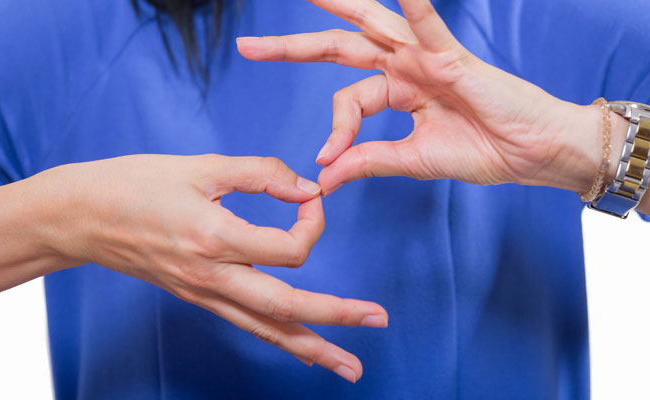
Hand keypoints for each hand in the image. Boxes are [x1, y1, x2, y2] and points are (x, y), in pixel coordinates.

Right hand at [40, 154, 387, 381]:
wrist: (83, 216)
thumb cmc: (136, 183)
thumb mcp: (201, 165)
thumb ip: (260, 173)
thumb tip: (306, 188)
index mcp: (215, 237)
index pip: (290, 246)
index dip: (314, 221)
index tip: (309, 196)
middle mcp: (212, 276)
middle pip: (288, 307)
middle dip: (337, 316)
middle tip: (378, 321)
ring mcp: (203, 293)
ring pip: (267, 329)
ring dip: (313, 347)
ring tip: (350, 367)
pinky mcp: (197, 297)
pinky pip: (245, 324)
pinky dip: (278, 339)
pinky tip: (301, 350)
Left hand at [237, 0, 608, 194]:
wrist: (532, 154)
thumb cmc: (483, 152)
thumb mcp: (411, 161)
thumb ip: (367, 161)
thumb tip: (323, 177)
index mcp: (396, 89)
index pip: (346, 102)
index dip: (332, 131)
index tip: (328, 162)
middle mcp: (404, 66)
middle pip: (338, 49)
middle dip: (292, 47)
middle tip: (248, 48)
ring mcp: (425, 57)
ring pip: (370, 25)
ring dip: (337, 6)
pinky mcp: (452, 59)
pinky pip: (427, 26)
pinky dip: (412, 7)